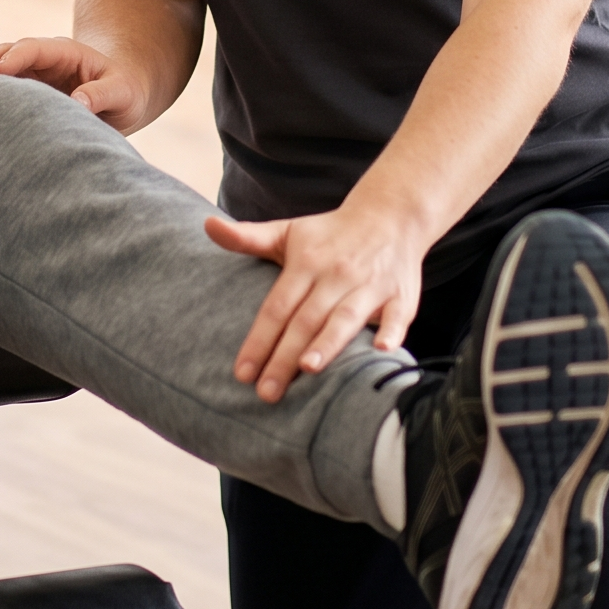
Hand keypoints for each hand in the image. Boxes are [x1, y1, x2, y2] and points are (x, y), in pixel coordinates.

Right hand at [0, 37, 144, 131]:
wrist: (121, 92)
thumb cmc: (125, 91)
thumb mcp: (122, 92)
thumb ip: (101, 95)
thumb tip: (78, 104)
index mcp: (66, 52)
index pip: (35, 50)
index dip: (16, 58)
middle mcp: (43, 56)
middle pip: (10, 51)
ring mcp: (32, 69)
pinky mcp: (25, 84)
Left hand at [207, 200, 425, 403]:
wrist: (389, 215)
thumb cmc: (328, 234)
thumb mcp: (287, 232)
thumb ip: (248, 237)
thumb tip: (207, 225)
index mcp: (306, 263)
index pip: (276, 307)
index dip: (259, 339)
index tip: (242, 373)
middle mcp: (336, 274)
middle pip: (305, 320)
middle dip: (285, 357)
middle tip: (266, 393)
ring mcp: (369, 285)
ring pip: (345, 318)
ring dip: (328, 343)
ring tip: (307, 370)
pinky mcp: (401, 295)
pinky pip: (398, 316)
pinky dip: (391, 332)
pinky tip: (380, 350)